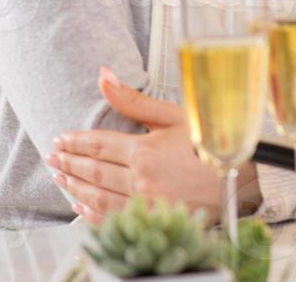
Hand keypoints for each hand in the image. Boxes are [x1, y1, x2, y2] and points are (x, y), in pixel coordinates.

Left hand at [46, 67, 247, 223]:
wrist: (243, 180)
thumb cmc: (212, 143)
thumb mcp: (176, 115)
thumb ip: (134, 99)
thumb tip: (104, 74)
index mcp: (145, 151)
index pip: (98, 145)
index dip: (76, 141)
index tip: (60, 139)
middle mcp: (140, 180)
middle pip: (93, 170)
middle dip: (69, 162)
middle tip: (52, 156)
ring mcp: (144, 204)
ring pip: (97, 196)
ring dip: (74, 186)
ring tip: (59, 176)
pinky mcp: (151, 221)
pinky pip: (112, 219)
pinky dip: (91, 213)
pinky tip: (80, 205)